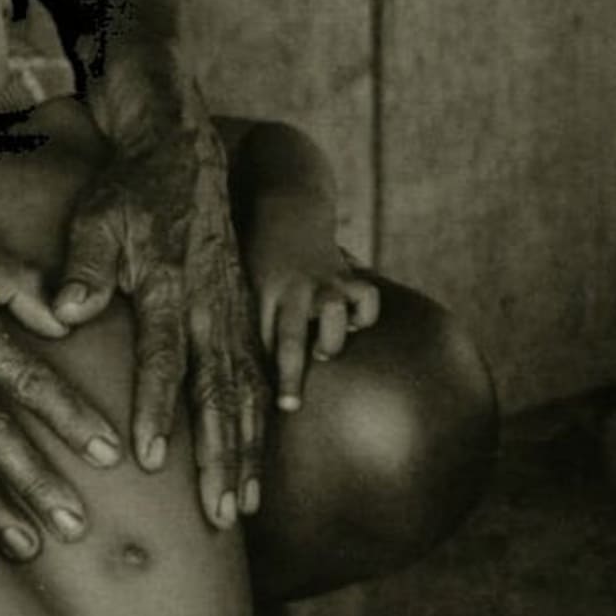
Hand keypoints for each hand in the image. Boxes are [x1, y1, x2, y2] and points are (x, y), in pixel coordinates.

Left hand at [52, 115, 267, 530]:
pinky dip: (260, 424)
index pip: (164, 357)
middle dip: (218, 455)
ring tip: (241, 508)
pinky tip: (258, 464)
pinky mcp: (243, 314)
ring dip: (245, 451)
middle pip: (218, 390)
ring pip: (245, 392)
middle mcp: (211, 306)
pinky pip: (257, 377)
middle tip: (217, 514)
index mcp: (171, 285)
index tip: (148, 459)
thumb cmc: (129, 192)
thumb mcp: (96, 218)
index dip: (155, 408)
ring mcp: (234, 312)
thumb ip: (84, 267)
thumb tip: (64, 313)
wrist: (180, 156)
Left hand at [246, 194, 378, 411]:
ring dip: (330, 338)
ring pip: (332, 312)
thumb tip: (266, 362)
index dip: (266, 372)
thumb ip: (261, 318)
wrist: (286, 209)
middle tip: (290, 405)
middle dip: (290, 374)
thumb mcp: (250, 282)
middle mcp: (291, 290)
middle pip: (288, 335)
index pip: (261, 339)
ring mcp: (321, 281)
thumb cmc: (263, 255)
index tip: (275, 406)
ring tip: (323, 350)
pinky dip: (364, 315)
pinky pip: (365, 299)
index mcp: (263, 293)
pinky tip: (352, 321)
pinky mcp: (345, 274)